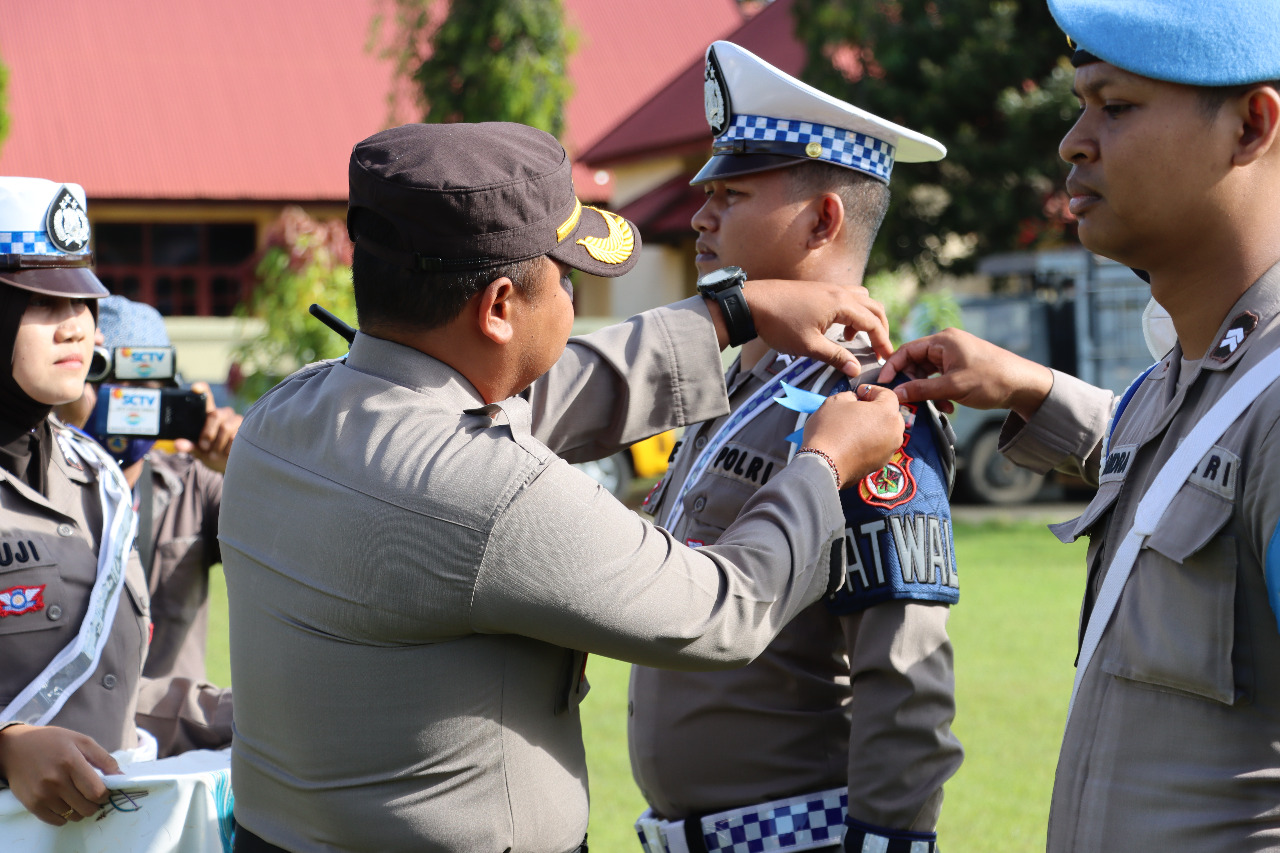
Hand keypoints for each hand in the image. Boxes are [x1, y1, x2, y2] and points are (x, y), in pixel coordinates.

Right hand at [0, 724, 119, 824]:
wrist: (15, 748)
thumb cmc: (52, 742)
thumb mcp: (81, 741)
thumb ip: (104, 759)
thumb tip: (121, 777)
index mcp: (70, 762)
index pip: (96, 792)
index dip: (105, 794)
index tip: (105, 790)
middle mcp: (55, 780)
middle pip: (87, 807)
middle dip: (95, 803)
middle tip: (91, 794)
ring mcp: (42, 794)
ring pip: (73, 815)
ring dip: (80, 809)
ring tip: (76, 796)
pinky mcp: (32, 805)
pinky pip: (57, 821)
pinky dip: (65, 815)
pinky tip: (64, 802)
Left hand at [173, 382, 241, 471]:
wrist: (228, 465)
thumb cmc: (210, 453)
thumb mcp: (197, 450)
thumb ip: (188, 445)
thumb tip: (178, 444)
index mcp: (209, 413)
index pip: (206, 396)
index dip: (202, 389)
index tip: (195, 388)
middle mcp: (224, 413)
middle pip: (215, 414)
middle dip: (208, 433)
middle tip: (204, 447)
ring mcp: (237, 420)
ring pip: (226, 427)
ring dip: (218, 444)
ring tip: (215, 454)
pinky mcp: (247, 430)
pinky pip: (236, 437)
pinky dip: (227, 449)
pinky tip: (226, 453)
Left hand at [739, 279, 892, 376]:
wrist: (752, 303)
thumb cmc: (779, 324)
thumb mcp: (809, 346)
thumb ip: (835, 357)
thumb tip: (856, 370)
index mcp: (841, 304)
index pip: (873, 323)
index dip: (883, 342)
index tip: (886, 359)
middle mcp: (840, 291)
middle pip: (874, 308)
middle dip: (880, 329)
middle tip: (878, 350)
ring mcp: (829, 288)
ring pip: (862, 299)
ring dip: (866, 318)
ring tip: (854, 340)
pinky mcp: (819, 289)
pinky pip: (847, 297)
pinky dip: (852, 312)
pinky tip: (837, 329)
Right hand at [801, 385, 904, 486]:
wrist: (823, 464)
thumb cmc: (829, 429)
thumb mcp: (835, 401)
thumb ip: (849, 396)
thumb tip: (854, 400)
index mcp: (887, 413)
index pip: (888, 395)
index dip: (873, 390)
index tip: (859, 392)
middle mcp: (894, 433)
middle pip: (891, 415)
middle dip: (877, 409)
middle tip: (859, 407)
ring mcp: (888, 451)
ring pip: (886, 433)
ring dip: (874, 427)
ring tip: (856, 426)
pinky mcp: (879, 464)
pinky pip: (879, 448)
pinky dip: (870, 442)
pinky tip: (853, 442)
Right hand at [876, 328, 1053, 419]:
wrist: (1025, 385)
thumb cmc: (992, 380)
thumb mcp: (953, 387)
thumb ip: (922, 390)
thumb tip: (895, 394)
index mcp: (943, 340)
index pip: (906, 350)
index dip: (892, 368)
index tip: (883, 385)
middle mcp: (946, 344)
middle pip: (915, 362)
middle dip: (912, 384)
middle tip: (912, 402)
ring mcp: (954, 355)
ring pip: (927, 373)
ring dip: (927, 391)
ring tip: (938, 406)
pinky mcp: (960, 366)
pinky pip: (939, 378)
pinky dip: (939, 392)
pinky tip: (949, 406)